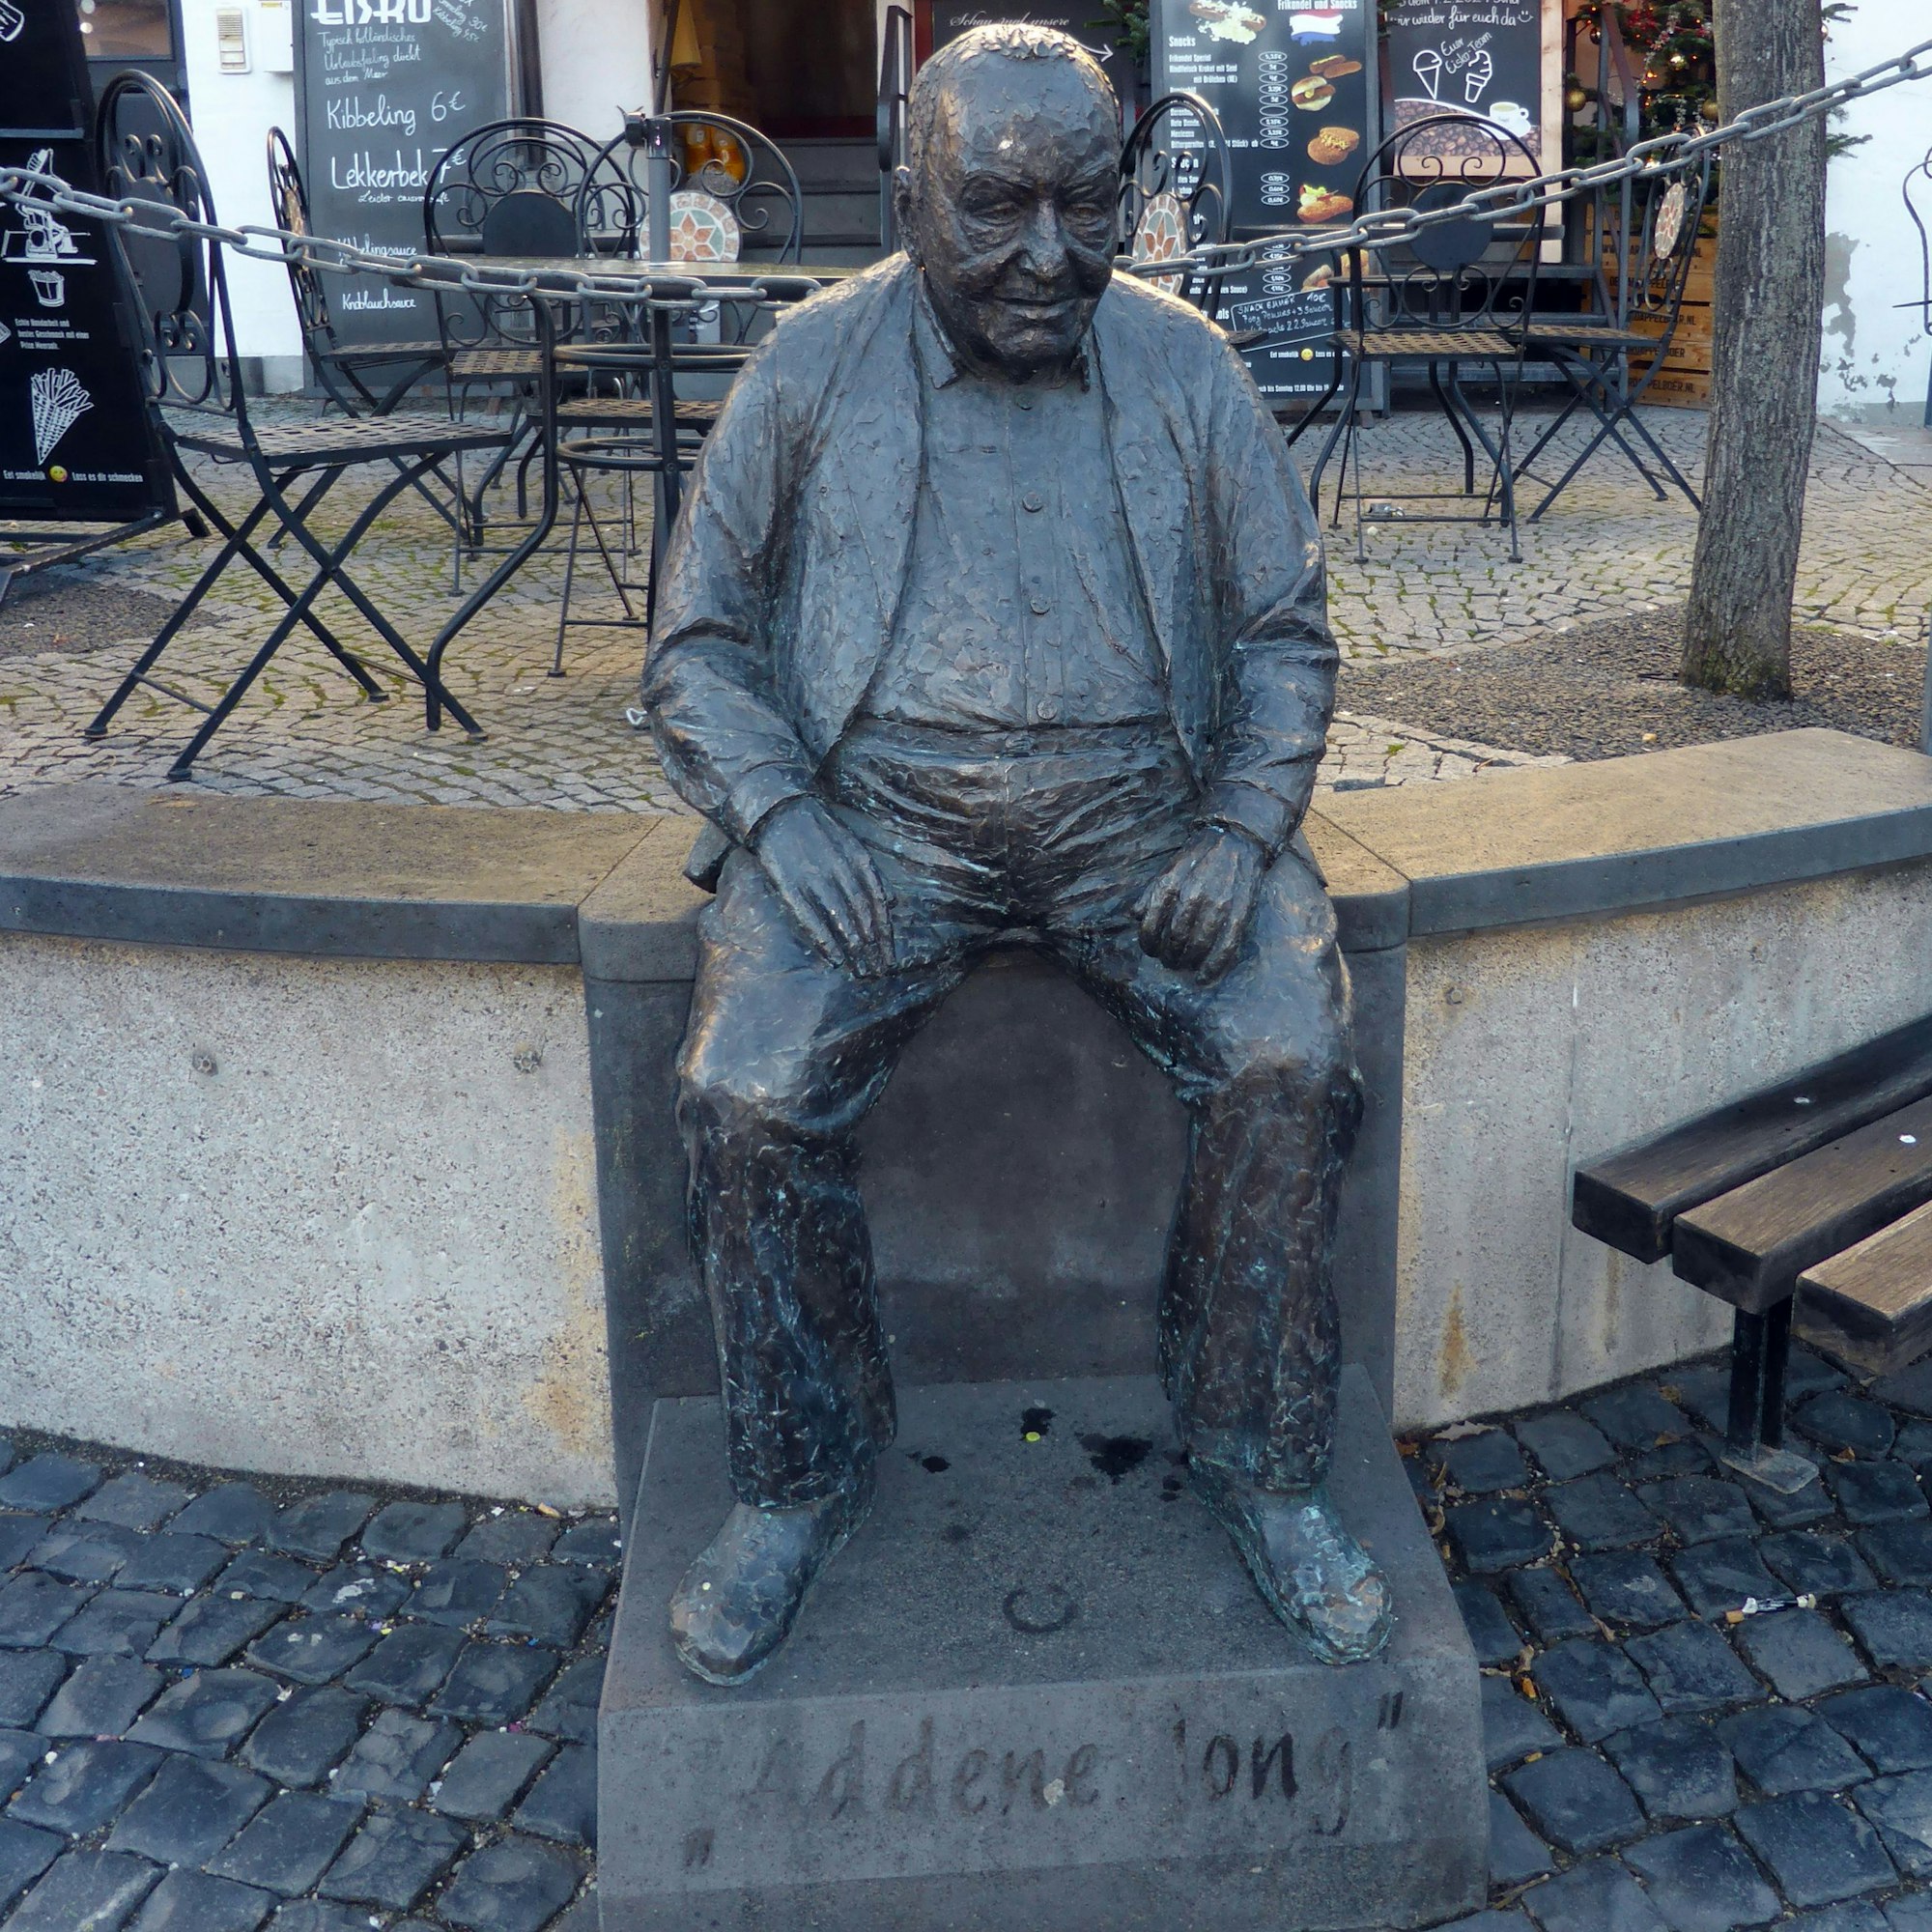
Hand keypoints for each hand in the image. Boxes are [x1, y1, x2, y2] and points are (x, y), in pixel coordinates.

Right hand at [752, 797, 892, 976]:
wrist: (780, 810)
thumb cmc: (819, 831)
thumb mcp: (853, 844)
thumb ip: (872, 873)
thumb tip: (892, 902)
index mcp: (858, 861)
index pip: (877, 904)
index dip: (885, 934)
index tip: (890, 957)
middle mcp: (840, 872)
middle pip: (862, 916)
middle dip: (872, 948)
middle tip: (878, 973)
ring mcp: (814, 879)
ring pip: (840, 920)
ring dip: (854, 950)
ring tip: (862, 972)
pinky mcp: (790, 886)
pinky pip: (810, 919)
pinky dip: (824, 940)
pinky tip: (834, 958)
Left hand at [1137, 826, 1266, 982]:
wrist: (1236, 840)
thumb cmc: (1197, 857)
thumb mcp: (1168, 869)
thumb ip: (1150, 893)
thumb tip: (1134, 917)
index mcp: (1171, 885)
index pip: (1151, 925)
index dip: (1148, 943)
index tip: (1150, 950)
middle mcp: (1193, 896)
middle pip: (1175, 939)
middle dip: (1169, 956)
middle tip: (1169, 960)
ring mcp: (1218, 906)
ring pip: (1199, 946)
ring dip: (1188, 962)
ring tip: (1184, 965)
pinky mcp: (1240, 913)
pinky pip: (1226, 947)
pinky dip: (1214, 967)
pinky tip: (1204, 977)